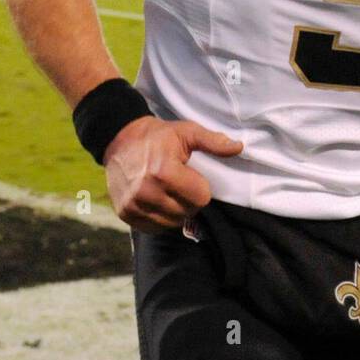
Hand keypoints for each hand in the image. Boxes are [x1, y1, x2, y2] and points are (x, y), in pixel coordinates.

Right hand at [103, 116, 242, 232]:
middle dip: (189, 199)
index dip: (200, 187)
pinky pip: (154, 228)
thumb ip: (213, 141)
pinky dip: (161, 218)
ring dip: (176, 210)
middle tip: (181, 183)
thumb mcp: (186, 132)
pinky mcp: (125, 214)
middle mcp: (146, 191)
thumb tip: (239, 147)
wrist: (120, 141)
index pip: (200, 198)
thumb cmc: (158, 137)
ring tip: (170, 192)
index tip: (191, 175)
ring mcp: (133, 205)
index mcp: (163, 171)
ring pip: (172, 223)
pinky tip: (158, 201)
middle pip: (187, 212)